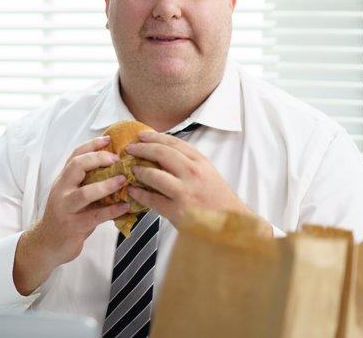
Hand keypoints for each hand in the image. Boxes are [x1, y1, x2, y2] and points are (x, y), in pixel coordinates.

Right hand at [13, 136, 128, 294]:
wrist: (47, 243)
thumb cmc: (66, 216)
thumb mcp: (72, 195)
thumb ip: (87, 182)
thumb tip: (116, 168)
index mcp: (63, 180)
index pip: (75, 156)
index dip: (91, 145)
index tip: (108, 140)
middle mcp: (61, 190)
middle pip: (76, 167)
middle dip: (97, 159)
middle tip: (116, 159)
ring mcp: (65, 209)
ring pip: (85, 192)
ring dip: (106, 185)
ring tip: (123, 180)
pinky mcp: (72, 226)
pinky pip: (95, 216)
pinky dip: (112, 210)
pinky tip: (125, 206)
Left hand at [126, 131, 271, 235]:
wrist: (232, 227)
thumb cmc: (220, 202)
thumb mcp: (209, 175)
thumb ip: (190, 164)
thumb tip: (165, 156)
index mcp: (201, 163)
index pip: (175, 143)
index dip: (156, 137)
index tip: (143, 135)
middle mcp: (193, 173)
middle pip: (162, 153)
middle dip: (142, 148)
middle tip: (130, 148)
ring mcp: (185, 191)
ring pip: (154, 174)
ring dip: (139, 171)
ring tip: (131, 169)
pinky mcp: (178, 210)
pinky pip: (152, 199)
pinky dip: (140, 194)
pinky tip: (133, 191)